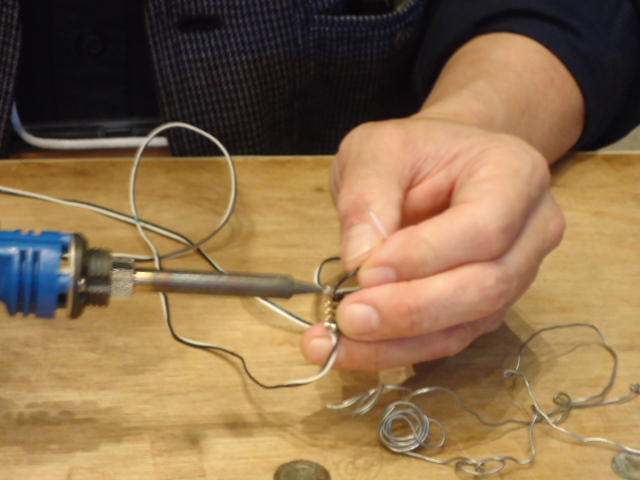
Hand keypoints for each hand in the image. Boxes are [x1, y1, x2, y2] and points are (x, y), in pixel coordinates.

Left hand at [301, 116, 564, 369]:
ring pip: (467, 324)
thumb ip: (368, 195)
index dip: (426, 256)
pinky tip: (352, 349)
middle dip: (412, 309)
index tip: (365, 271)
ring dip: (398, 342)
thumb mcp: (377, 149)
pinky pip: (449, 339)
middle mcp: (530, 231)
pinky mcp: (486, 308)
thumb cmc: (414, 151)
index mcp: (515, 175)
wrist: (441, 165)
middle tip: (349, 317)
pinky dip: (398, 349)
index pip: (485, 227)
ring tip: (337, 345)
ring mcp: (515, 275)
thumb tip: (359, 261)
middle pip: (485, 286)